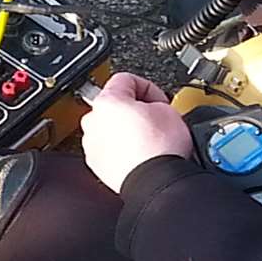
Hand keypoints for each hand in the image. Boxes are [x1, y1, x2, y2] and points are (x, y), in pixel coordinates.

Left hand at [81, 73, 193, 191]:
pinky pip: (109, 148)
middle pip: (115, 105)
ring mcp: (92, 144)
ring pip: (110, 128)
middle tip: (155, 119)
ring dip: (127, 130)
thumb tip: (154, 108)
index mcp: (107, 101)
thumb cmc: (159, 150)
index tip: (158, 100)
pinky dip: (122, 149)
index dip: (149, 88)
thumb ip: (153, 100)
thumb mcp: (169, 110)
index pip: (126, 79)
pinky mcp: (97, 164)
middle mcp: (93, 121)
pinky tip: (140, 153)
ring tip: (149, 139)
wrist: (154, 181)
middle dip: (136, 110)